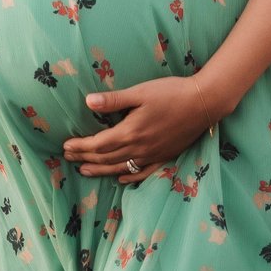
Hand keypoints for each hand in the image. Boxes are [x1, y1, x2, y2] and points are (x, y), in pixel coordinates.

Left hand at [63, 75, 228, 182]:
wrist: (204, 103)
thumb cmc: (171, 93)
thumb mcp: (140, 92)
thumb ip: (114, 100)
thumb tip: (88, 101)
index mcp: (130, 132)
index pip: (98, 144)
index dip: (81, 146)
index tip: (66, 146)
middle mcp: (139, 148)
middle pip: (106, 158)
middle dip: (85, 158)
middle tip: (68, 157)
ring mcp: (152, 155)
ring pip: (120, 168)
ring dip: (100, 170)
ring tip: (85, 170)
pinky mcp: (164, 157)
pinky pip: (142, 173)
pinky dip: (129, 177)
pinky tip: (121, 178)